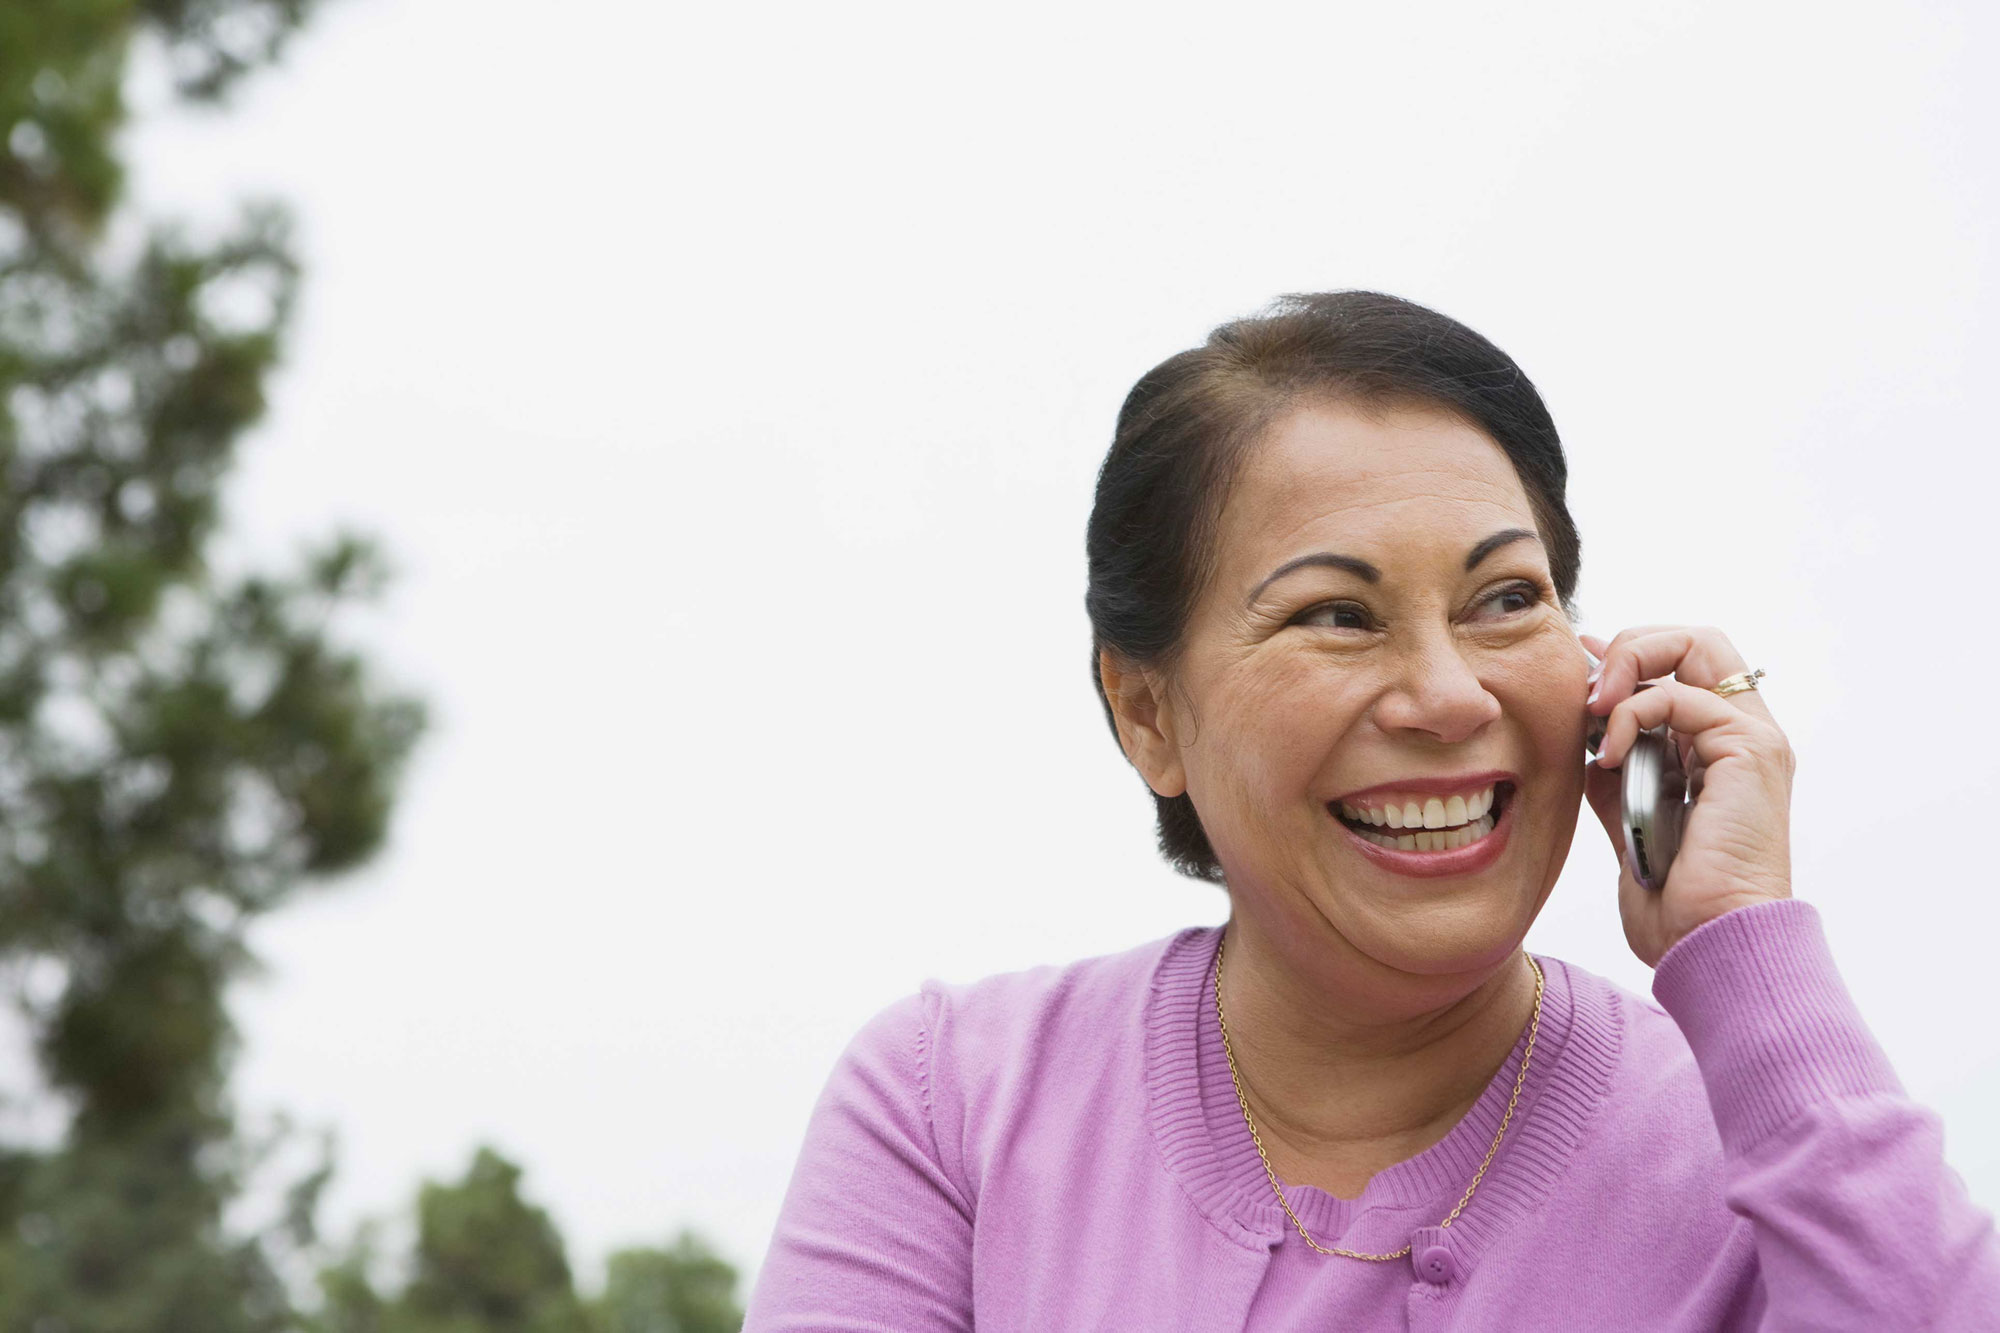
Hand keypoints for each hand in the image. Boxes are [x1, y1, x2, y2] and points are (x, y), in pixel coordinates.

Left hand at [1580, 627, 1793, 967]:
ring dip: (1626, 671)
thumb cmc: (1675, 900)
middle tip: (1591, 689)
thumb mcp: (1628, 818)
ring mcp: (1753, 740)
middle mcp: (1745, 736)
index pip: (1684, 664)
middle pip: (1696, 639)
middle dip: (1633, 646)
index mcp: (1721, 750)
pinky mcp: (1749, 750)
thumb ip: (1615, 768)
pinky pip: (1680, 695)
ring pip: (1692, 646)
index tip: (1583, 674)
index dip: (1631, 657)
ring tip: (1593, 717)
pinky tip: (1608, 753)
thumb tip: (1588, 727)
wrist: (1707, 943)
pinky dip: (1631, 713)